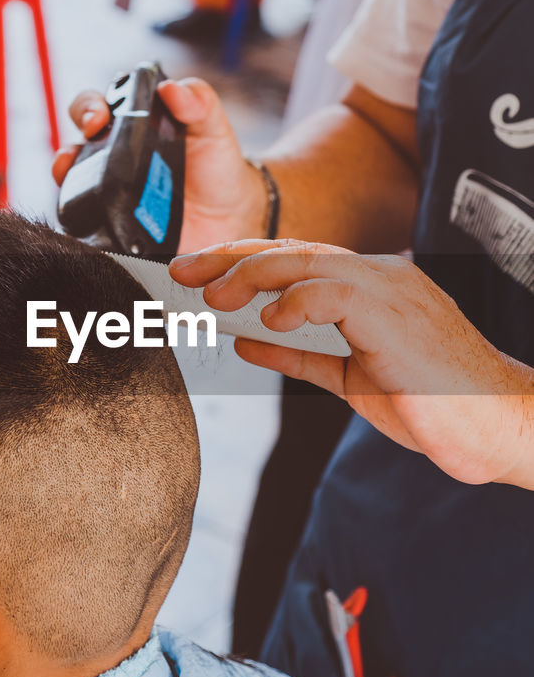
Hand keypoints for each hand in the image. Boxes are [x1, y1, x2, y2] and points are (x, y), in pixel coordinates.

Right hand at [52, 78, 264, 252]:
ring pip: (71, 179)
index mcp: (131, 121)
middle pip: (74, 141)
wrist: (228, 216)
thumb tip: (171, 88)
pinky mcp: (111, 222)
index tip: (99, 118)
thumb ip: (198, 102)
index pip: (95, 105)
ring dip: (64, 175)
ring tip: (69, 177)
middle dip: (69, 143)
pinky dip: (83, 217)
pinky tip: (92, 217)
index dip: (89, 108)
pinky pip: (87, 219)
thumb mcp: (212, 126)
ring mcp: (108, 189)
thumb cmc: (215, 163)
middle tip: (89, 142)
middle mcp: (111, 153)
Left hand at [171, 239, 533, 487]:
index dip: (240, 264)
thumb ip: (298, 353)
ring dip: (250, 274)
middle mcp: (377, 277)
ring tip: (208, 294)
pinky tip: (265, 320)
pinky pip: (333, 292)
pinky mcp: (394, 313)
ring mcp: (388, 289)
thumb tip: (244, 339)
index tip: (194, 276)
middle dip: (229, 258)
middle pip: (290, 251)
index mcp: (368, 287)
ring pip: (306, 260)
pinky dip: (294, 301)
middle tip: (181, 271)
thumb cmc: (431, 403)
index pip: (294, 261)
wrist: (495, 425)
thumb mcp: (348, 376)